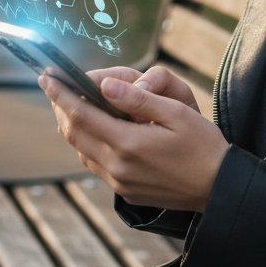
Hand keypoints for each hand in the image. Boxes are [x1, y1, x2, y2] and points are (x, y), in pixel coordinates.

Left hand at [40, 65, 229, 212]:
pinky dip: (86, 142)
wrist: (218, 188)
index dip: (60, 93)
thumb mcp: (177, 113)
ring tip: (70, 103)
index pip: (81, 114)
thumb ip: (139, 99)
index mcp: (129, 143)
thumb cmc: (203, 145)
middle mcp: (117, 166)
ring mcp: (119, 181)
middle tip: (54, 85)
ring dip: (71, 126)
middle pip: (73, 133)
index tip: (47, 75)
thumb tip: (105, 85)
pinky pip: (94, 163)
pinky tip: (94, 129)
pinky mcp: (125, 190)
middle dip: (59, 106)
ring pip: (80, 150)